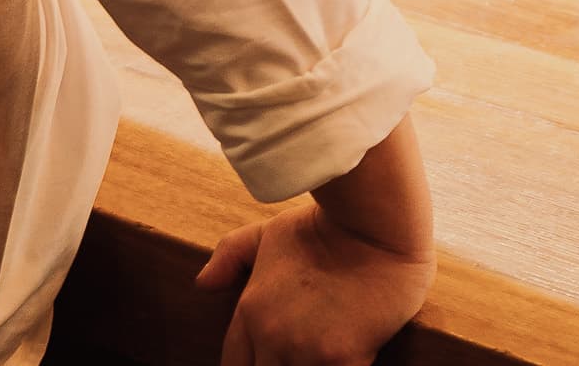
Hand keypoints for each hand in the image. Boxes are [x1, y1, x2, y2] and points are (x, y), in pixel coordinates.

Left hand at [197, 198, 434, 365]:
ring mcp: (308, 352)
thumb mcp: (267, 234)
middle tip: (293, 357)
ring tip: (317, 357)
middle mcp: (273, 336)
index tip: (262, 360)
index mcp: (251, 311)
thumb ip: (230, 256)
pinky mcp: (345, 361)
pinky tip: (344, 360)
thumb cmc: (322, 227)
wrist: (374, 227)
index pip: (233, 365)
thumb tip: (203, 285)